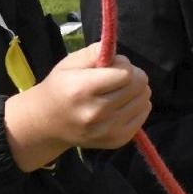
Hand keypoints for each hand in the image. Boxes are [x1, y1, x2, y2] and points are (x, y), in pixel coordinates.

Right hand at [3, 43, 150, 170]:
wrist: (48, 123)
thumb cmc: (60, 87)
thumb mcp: (70, 63)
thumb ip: (95, 53)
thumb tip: (120, 57)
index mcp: (82, 89)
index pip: (125, 74)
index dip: (123, 64)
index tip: (114, 65)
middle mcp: (96, 112)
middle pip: (138, 87)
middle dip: (133, 76)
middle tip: (119, 76)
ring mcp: (108, 130)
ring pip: (144, 101)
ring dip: (136, 92)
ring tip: (119, 91)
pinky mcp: (117, 140)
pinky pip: (143, 115)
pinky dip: (137, 107)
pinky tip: (121, 105)